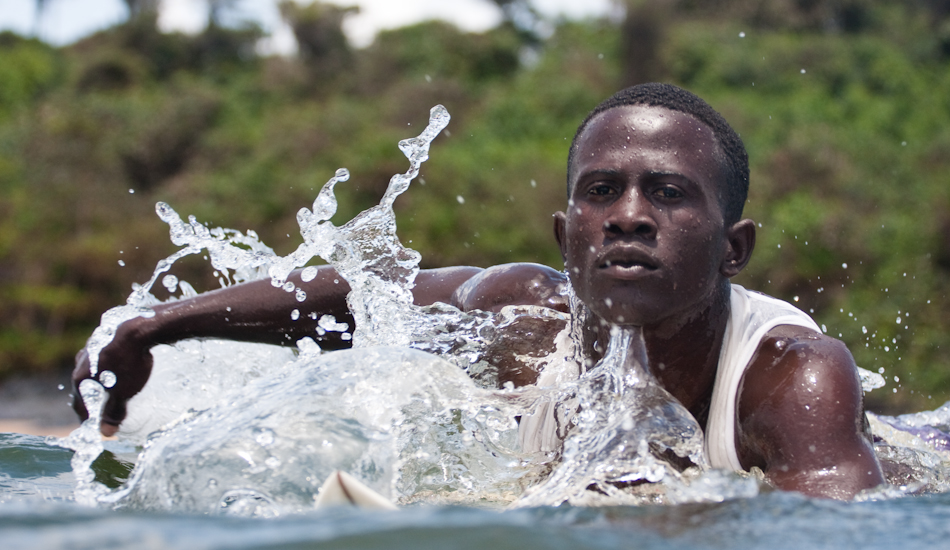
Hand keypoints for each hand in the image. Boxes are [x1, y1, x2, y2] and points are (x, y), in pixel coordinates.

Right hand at [71, 318, 153, 435]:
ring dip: (100, 382)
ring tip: (112, 390)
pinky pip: (103, 358)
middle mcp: (81, 362)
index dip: (88, 418)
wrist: (139, 328)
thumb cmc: (130, 364)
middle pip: (84, 387)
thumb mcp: (123, 393)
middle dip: (92, 400)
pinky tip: (119, 368)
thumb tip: (106, 432)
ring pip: (92, 370)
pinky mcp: (105, 337)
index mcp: (80, 378)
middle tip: (103, 410)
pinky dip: (108, 368)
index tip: (95, 426)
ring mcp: (91, 347)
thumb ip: (114, 412)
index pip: (79, 405)